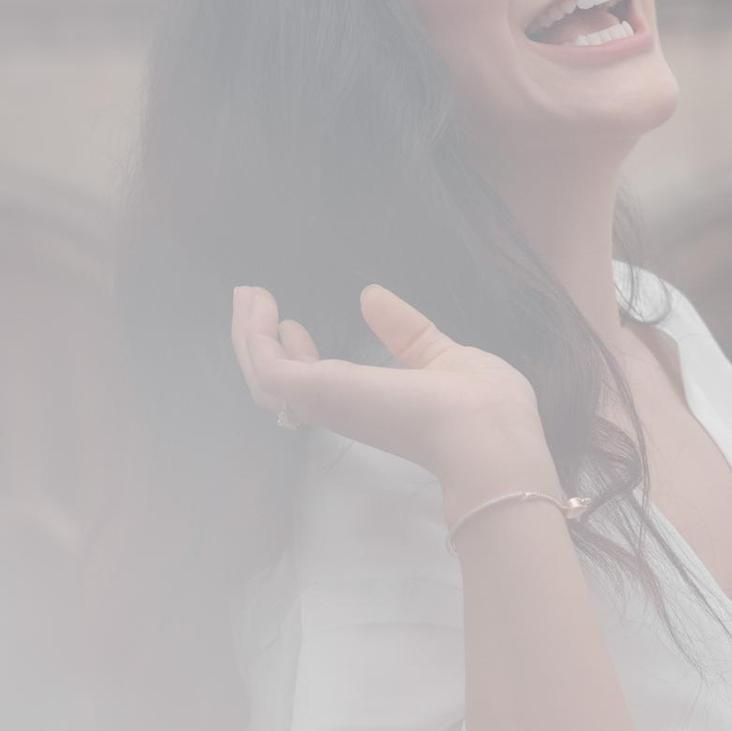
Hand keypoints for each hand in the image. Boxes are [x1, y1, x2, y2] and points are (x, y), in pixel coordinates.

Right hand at [231, 282, 553, 521]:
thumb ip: (405, 331)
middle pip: (278, 386)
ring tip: (245, 294)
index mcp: (371, 406)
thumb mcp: (439, 355)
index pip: (316, 387)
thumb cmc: (480, 406)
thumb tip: (371, 295)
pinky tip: (259, 303)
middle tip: (249, 300)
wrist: (486, 435)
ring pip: (264, 376)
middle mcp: (341, 409)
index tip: (294, 324)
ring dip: (247, 333)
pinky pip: (267, 364)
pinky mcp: (317, 391)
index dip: (298, 355)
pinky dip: (254, 333)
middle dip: (257, 343)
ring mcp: (326, 402)